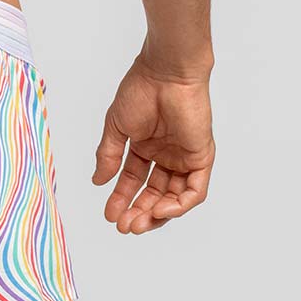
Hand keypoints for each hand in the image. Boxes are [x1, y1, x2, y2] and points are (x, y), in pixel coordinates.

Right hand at [93, 54, 214, 233]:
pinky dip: (180, 204)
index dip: (121, 198)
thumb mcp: (117, 126)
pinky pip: (195, 190)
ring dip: (157, 213)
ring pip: (174, 197)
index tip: (109, 214)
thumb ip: (110, 155)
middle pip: (153, 193)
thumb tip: (98, 181)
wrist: (166, 74)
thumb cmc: (140, 91)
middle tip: (124, 225)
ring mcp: (184, 157)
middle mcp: (165, 155)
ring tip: (139, 222)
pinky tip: (162, 210)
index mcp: (145, 145)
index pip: (134, 180)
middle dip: (138, 211)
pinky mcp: (202, 158)